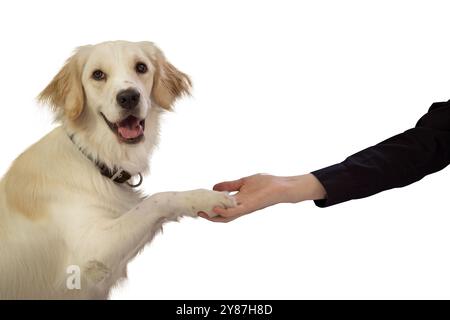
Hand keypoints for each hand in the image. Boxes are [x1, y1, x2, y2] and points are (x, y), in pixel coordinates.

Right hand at [198, 173, 326, 222]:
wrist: (282, 186)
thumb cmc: (267, 184)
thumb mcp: (243, 182)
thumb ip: (229, 186)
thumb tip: (213, 187)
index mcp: (238, 201)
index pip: (222, 208)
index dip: (210, 208)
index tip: (199, 205)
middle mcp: (240, 207)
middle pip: (222, 215)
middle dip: (209, 216)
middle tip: (197, 212)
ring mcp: (244, 208)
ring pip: (226, 217)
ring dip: (214, 216)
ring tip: (202, 213)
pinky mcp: (249, 206)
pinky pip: (235, 212)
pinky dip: (225, 211)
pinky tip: (216, 208)